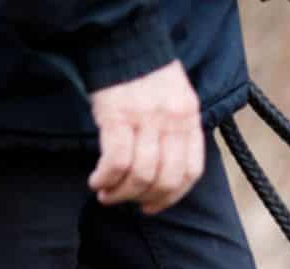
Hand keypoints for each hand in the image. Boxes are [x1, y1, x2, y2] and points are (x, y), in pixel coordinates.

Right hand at [88, 61, 203, 213]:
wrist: (123, 41)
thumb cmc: (147, 75)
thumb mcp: (177, 101)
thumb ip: (178, 133)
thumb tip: (166, 172)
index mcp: (190, 120)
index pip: (191, 172)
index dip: (173, 196)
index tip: (154, 206)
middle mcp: (172, 123)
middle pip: (165, 179)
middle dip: (145, 199)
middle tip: (128, 202)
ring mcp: (146, 121)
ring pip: (140, 175)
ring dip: (121, 192)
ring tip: (107, 194)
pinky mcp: (118, 117)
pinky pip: (116, 161)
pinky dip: (106, 178)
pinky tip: (97, 181)